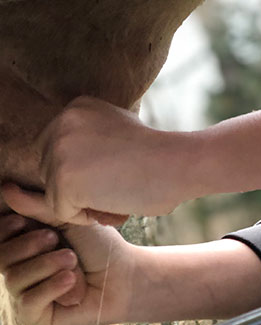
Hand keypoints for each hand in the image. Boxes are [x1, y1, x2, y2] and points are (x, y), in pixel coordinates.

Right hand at [0, 213, 133, 324]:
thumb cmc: (100, 245)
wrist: (123, 275)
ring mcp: (28, 292)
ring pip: (13, 279)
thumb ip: (39, 208)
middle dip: (28, 245)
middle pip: (1, 257)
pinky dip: (51, 287)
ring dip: (46, 265)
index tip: (22, 222)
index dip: (6, 230)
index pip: (1, 236)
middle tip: (54, 239)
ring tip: (72, 260)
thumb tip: (8, 189)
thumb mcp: (70, 220)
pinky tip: (71, 280)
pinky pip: (27, 303)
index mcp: (28, 241)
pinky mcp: (36, 315)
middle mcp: (23, 266)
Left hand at [2, 96, 186, 224]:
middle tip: (126, 178)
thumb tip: (10, 194)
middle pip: (52, 175)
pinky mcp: (62, 180)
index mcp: (75, 108)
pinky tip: (117, 201)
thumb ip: (82, 148)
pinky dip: (90, 216)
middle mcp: (61, 123)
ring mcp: (59, 150)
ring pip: (57, 195)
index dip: (90, 171)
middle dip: (84, 188)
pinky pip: (64, 214)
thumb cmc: (159, 156)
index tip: (122, 167)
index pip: (58, 155)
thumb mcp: (115, 138)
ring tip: (123, 190)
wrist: (181, 162)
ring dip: (87, 203)